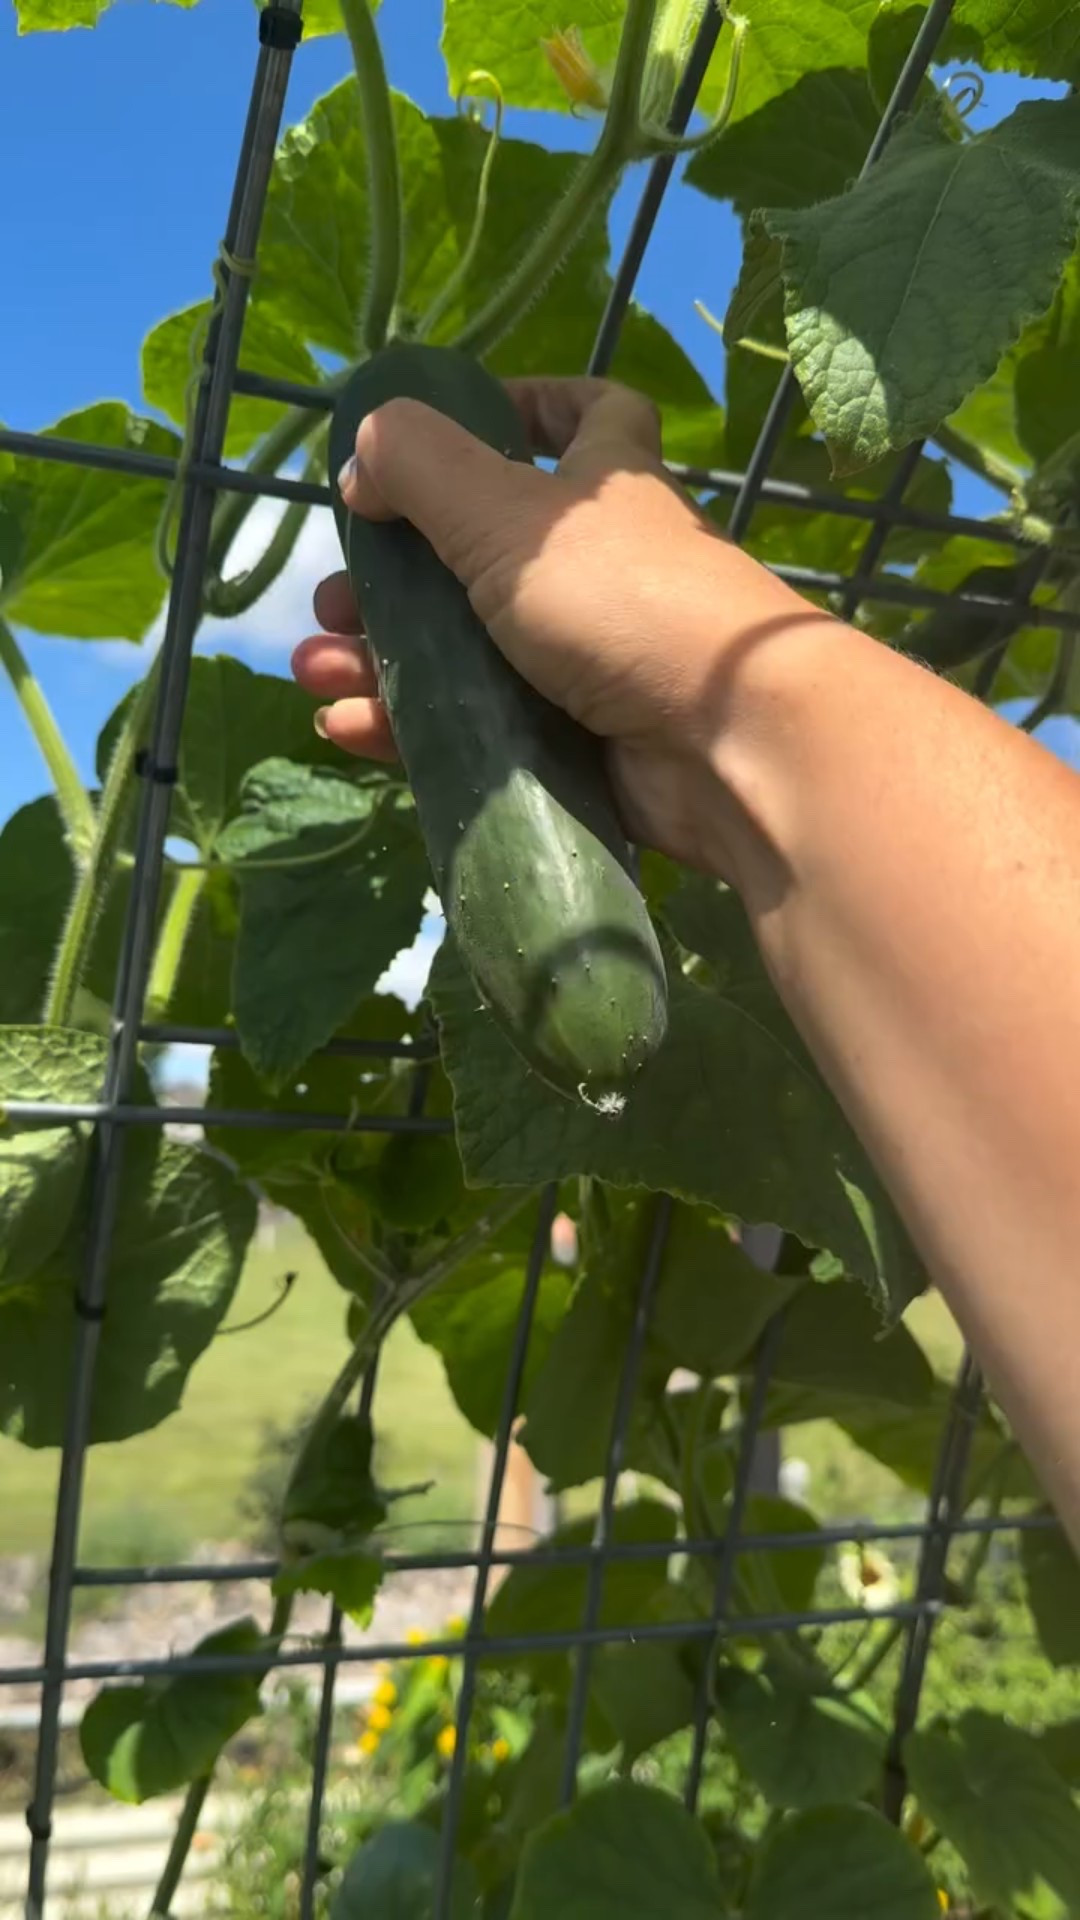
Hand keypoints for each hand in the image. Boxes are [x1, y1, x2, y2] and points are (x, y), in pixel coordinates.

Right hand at [292, 376, 817, 873]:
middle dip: (394, 577)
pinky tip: (348, 728)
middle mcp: (600, 572)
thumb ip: (424, 464)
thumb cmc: (623, 599)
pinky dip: (408, 727)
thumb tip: (364, 447)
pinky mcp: (574, 749)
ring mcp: (588, 665)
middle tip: (336, 601)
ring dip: (380, 657)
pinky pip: (474, 732)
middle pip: (479, 558)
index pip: (587, 418)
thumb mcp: (505, 512)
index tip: (456, 423)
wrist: (726, 743)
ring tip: (319, 670)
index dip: (526, 406)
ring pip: (462, 654)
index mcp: (604, 491)